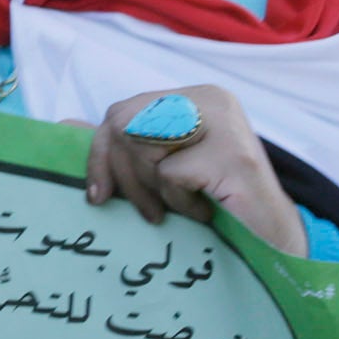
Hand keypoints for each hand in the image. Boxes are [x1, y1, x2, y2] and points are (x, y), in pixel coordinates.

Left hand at [79, 85, 306, 257]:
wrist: (276, 241)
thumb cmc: (218, 205)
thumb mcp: (163, 169)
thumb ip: (121, 146)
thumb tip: (62, 123)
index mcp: (195, 96)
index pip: (121, 111)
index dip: (101, 155)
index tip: (99, 195)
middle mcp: (211, 98)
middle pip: (123, 123)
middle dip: (123, 174)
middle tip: (149, 210)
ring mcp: (225, 123)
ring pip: (142, 144)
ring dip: (154, 190)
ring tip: (181, 207)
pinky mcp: (232, 154)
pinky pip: (170, 173)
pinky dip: (180, 202)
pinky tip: (206, 212)